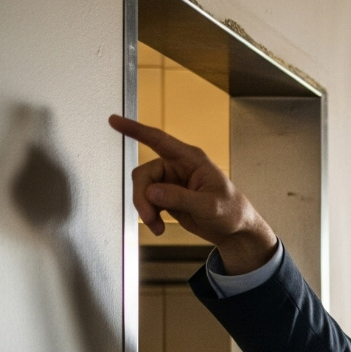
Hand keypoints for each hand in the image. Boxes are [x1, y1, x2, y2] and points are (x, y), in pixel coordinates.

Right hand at [107, 115, 277, 273]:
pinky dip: (149, 215)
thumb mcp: (210, 206)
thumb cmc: (231, 212)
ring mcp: (171, 182)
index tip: (115, 121)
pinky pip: (147, 201)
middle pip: (145, 174)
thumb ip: (180, 198)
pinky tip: (157, 226)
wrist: (235, 230)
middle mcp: (178, 167)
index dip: (135, 130)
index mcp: (191, 160)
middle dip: (142, 197)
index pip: (159, 140)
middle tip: (149, 217)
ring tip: (156, 226)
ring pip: (143, 189)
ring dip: (145, 209)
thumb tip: (152, 192)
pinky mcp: (167, 197)